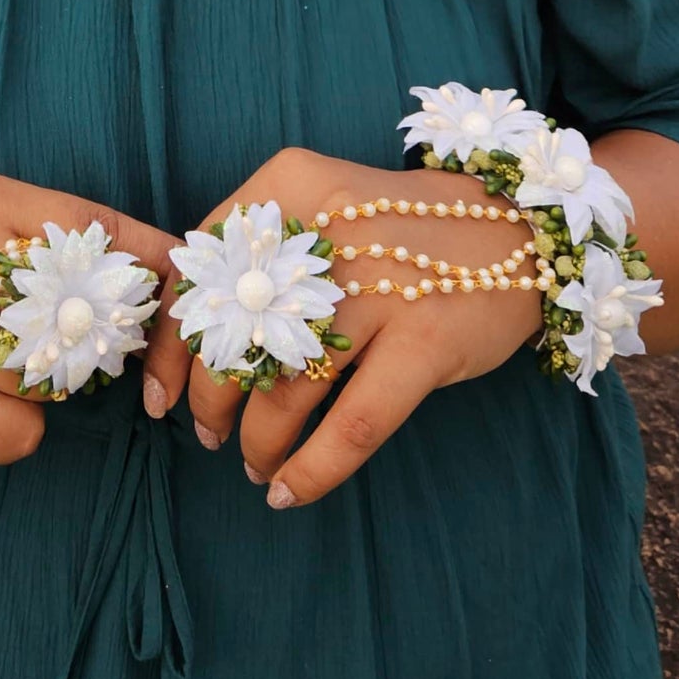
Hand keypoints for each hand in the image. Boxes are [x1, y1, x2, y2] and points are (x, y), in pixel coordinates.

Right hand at [0, 172, 176, 465]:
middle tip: (80, 342)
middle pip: (86, 306)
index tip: (178, 289)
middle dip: (104, 335)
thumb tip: (169, 264)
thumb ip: (67, 231)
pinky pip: (22, 433)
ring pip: (57, 376)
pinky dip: (14, 430)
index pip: (93, 226)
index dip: (150, 264)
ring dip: (46, 384)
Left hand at [141, 147, 541, 508]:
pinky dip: (312, 468)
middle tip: (210, 434)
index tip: (160, 397)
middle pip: (234, 337)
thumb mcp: (322, 211)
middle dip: (211, 401)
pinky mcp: (426, 338)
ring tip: (254, 464)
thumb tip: (184, 344)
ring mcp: (381, 285)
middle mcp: (327, 229)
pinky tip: (289, 491)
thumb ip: (258, 254)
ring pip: (285, 388)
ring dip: (257, 441)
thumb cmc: (399, 233)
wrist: (518, 229)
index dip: (170, 349)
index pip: (198, 275)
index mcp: (288, 187)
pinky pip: (352, 425)